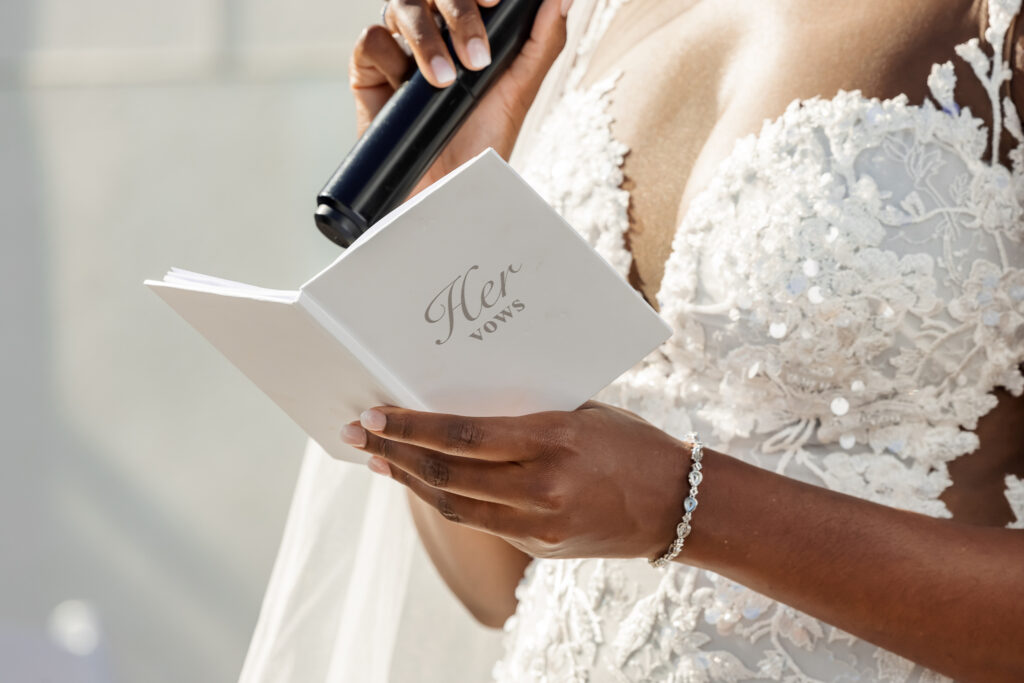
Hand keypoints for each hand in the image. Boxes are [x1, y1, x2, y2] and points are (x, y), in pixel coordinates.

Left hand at [339, 401, 693, 560]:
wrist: (677, 503)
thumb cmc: (629, 443)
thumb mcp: (578, 414)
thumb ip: (521, 418)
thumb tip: (458, 413)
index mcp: (552, 440)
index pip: (462, 435)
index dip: (411, 427)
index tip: (374, 415)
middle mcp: (541, 487)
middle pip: (446, 474)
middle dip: (395, 455)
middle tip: (358, 438)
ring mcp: (539, 525)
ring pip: (455, 505)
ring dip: (411, 482)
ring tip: (380, 462)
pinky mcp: (539, 546)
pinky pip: (482, 521)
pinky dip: (448, 500)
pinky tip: (426, 483)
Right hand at [349, 0, 569, 197]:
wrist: (445, 189)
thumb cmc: (481, 142)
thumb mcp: (519, 92)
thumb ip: (541, 42)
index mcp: (466, 26)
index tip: (494, 2)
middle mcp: (433, 30)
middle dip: (457, 11)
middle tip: (477, 55)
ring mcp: (400, 48)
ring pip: (402, 4)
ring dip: (426, 38)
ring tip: (445, 81)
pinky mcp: (369, 71)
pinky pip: (370, 39)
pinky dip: (389, 57)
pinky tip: (405, 86)